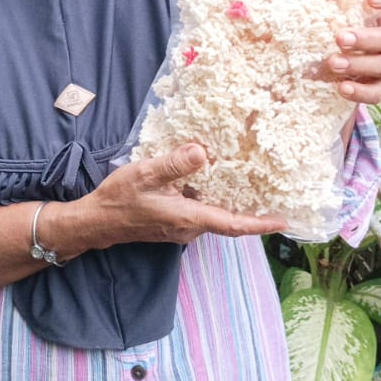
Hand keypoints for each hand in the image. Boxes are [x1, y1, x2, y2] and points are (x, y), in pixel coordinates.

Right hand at [58, 145, 286, 251]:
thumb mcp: (145, 174)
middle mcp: (189, 228)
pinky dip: (213, 200)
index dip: (260, 224)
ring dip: (232, 202)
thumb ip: (174, 164)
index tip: (283, 220)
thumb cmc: (119, 199)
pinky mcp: (174, 224)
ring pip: (215, 215)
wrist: (97, 222)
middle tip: (273, 191)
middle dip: (251, 209)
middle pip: (228, 220)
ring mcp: (182, 228)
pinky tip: (213, 181)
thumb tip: (203, 152)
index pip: (232, 225)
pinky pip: (202, 213)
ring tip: (251, 182)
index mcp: (188, 217)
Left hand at [321, 0, 380, 103]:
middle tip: (340, 37)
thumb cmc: (342, 23)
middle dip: (365, 38)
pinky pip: (376, 93)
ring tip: (333, 62)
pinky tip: (341, 87)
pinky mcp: (379, 87)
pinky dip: (360, 92)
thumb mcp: (342, 2)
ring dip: (358, 64)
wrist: (337, 61)